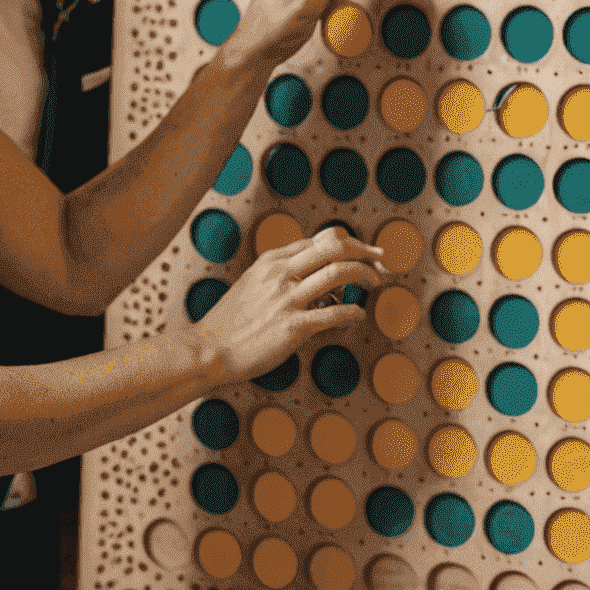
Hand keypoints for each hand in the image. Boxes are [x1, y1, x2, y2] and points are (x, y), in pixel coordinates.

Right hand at [187, 227, 386, 384]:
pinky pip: (335, 314)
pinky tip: (358, 315)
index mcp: (271, 261)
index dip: (349, 242)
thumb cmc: (228, 322)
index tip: (365, 250)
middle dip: (365, 252)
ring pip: (339, 273)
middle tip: (380, 261)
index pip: (319, 239)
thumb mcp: (251, 284)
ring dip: (365, 276)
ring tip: (374, 284)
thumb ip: (278, 273)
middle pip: (335, 247)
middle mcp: (281, 274)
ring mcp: (288, 300)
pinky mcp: (293, 328)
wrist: (208, 350)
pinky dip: (353, 312)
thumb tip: (310, 273)